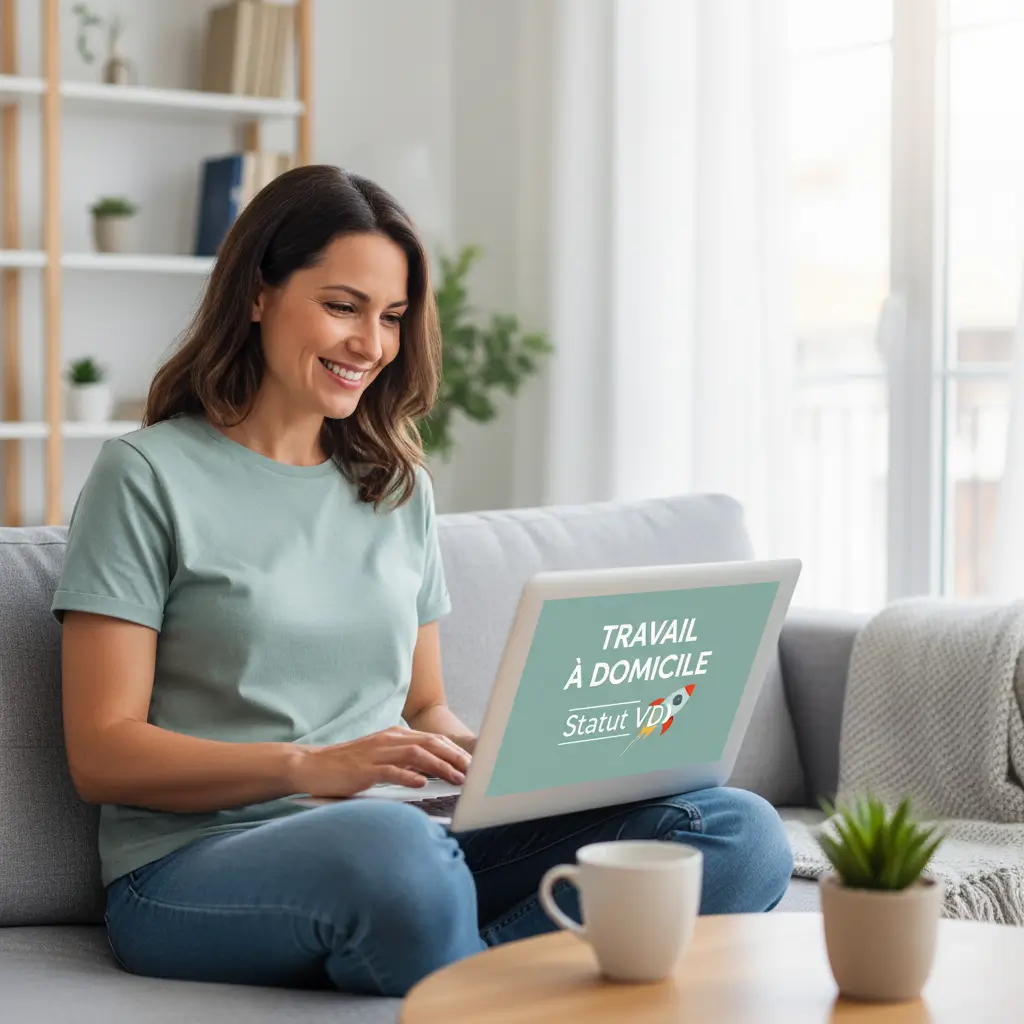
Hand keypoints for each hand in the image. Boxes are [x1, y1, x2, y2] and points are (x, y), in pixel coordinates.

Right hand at [286, 727, 471, 798]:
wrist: (311, 765)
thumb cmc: (347, 766)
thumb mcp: (380, 757)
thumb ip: (403, 761)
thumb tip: (431, 773)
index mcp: (395, 735)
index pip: (433, 739)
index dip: (456, 751)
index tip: (473, 764)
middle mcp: (389, 740)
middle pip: (431, 744)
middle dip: (455, 757)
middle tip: (474, 772)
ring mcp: (377, 753)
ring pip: (417, 755)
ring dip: (440, 767)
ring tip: (457, 779)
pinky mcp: (364, 770)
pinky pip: (390, 771)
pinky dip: (408, 776)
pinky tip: (422, 784)